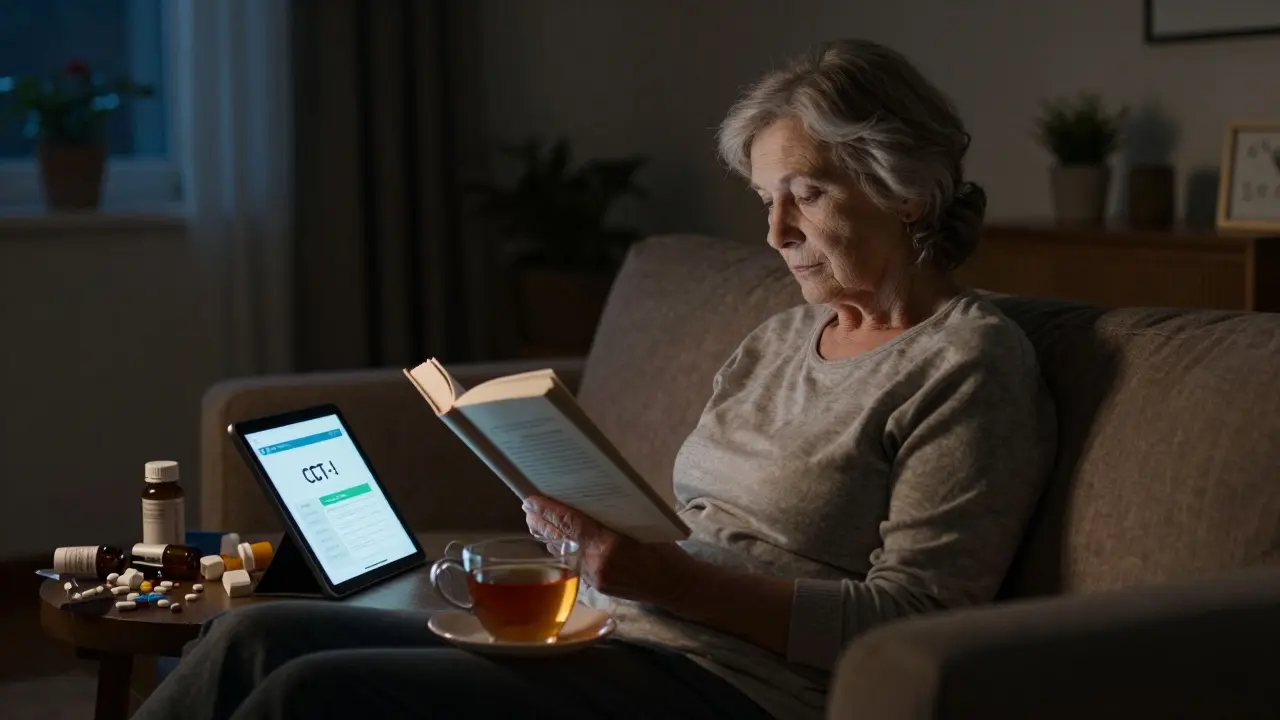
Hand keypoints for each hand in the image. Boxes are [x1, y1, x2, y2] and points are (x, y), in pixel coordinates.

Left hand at [523, 495, 696, 606]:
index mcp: (609, 543)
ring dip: (546, 535)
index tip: (531, 498)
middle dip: (539, 521)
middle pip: (558, 538)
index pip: (570, 522)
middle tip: (527, 506)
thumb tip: (582, 499)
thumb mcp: (640, 524)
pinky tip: (556, 540)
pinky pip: (572, 563)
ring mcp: (594, 577)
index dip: (547, 509)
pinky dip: (562, 549)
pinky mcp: (595, 587)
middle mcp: (596, 562)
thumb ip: (610, 517)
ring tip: (534, 520)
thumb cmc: (663, 549)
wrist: (675, 585)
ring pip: (561, 552)